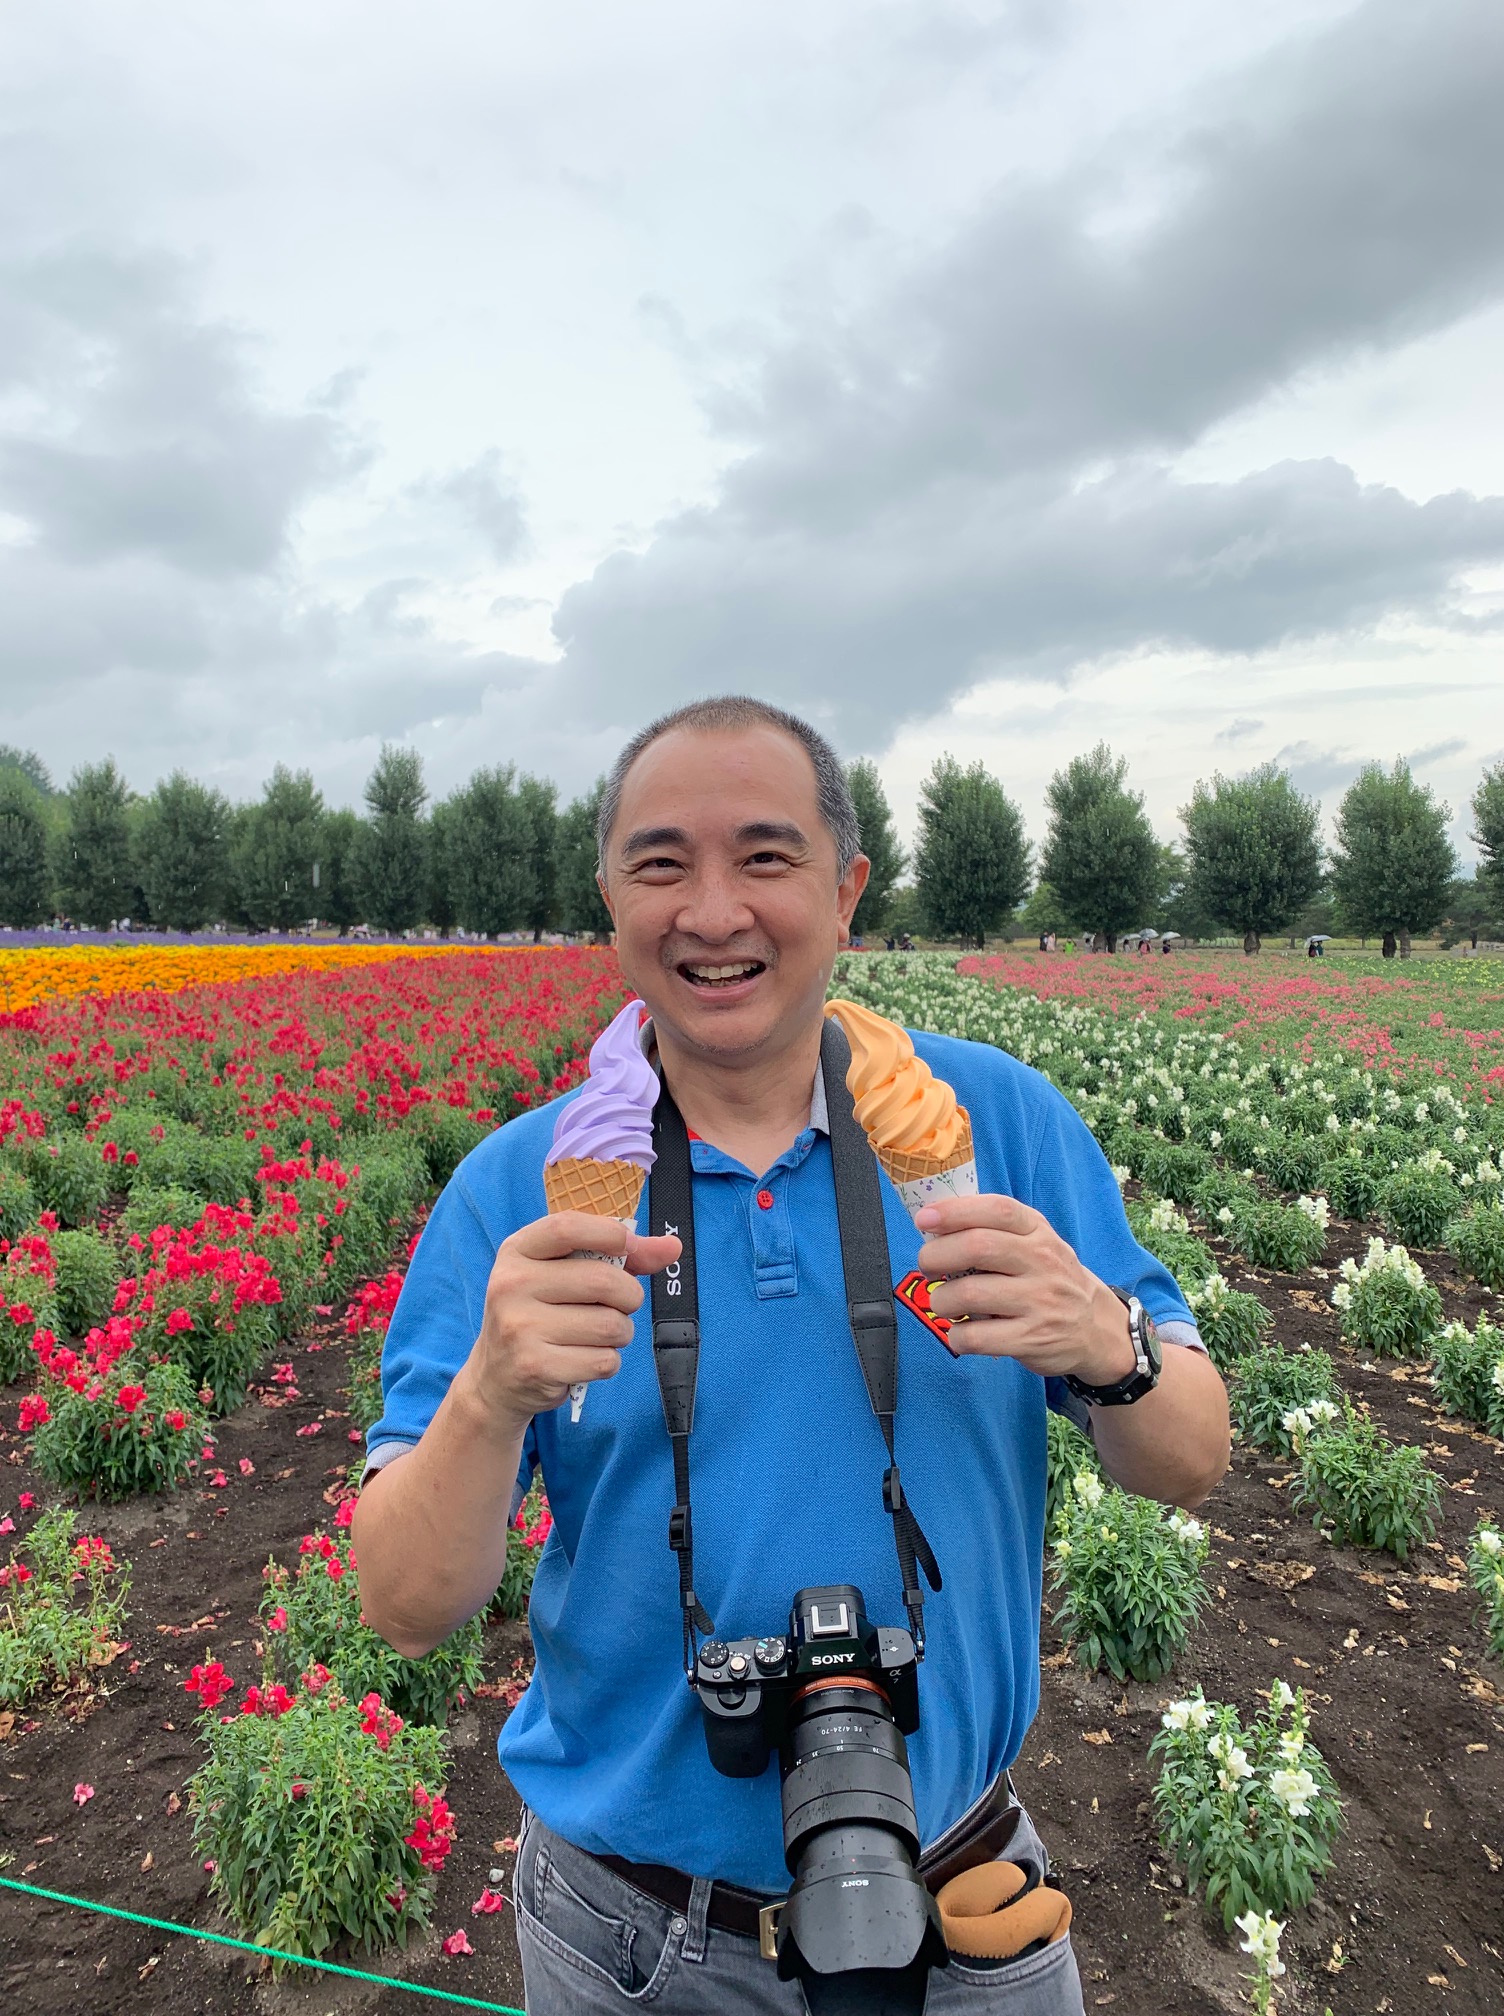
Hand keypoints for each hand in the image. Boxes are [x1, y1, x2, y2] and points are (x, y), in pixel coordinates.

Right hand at [465, 1212, 680, 1429]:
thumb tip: (672, 1246)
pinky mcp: (535, 1367)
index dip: (608, 1233)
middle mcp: (510, 1285)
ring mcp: (519, 1328)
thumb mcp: (564, 1275)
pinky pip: (604, 1360)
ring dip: (620, 1333)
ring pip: (610, 1324)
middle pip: (603, 1280)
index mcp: (516, 1251)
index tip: (627, 1245)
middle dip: (629, 1296)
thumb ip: (618, 1256)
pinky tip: (584, 1359)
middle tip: (620, 1305)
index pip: (567, 1227)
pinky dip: (607, 1362)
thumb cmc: (543, 1314)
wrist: (497, 1378)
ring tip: (598, 1335)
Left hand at [915, 1194, 1135, 1385]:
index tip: (924, 1219)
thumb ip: (994, 1231)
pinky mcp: (1032, 1339)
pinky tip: (961, 1332)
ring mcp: (1040, 1302)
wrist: (1096, 1328)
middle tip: (927, 1267)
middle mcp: (1042, 1262)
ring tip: (943, 1303)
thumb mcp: (1035, 1243)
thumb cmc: (1048, 1279)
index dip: (955, 1211)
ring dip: (941, 1300)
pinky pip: (977, 1337)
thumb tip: (934, 1226)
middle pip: (978, 1247)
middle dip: (936, 1256)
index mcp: (1038, 1231)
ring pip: (970, 1293)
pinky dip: (957, 1336)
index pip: (998, 1210)